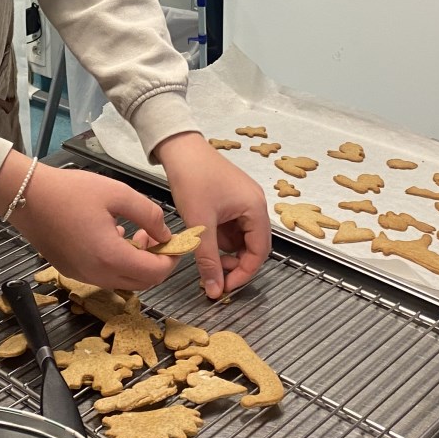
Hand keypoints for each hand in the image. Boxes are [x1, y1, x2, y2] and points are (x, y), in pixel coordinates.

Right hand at [0, 152, 178, 291]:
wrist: (27, 196)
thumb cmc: (70, 192)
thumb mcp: (118, 193)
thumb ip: (149, 214)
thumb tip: (165, 233)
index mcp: (111, 257)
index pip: (156, 273)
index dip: (171, 259)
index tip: (174, 241)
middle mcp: (97, 275)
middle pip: (142, 283)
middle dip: (155, 262)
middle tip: (154, 235)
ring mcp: (82, 276)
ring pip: (123, 282)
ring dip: (136, 264)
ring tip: (133, 232)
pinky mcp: (70, 271)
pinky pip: (104, 276)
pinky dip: (117, 264)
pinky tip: (111, 236)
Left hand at [155, 131, 270, 298]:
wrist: (179, 147)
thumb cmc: (193, 177)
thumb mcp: (200, 223)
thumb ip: (208, 259)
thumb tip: (215, 289)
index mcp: (255, 208)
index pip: (260, 252)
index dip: (243, 274)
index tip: (225, 287)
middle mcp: (255, 204)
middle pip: (253, 246)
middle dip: (234, 263)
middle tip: (213, 274)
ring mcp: (243, 200)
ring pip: (240, 238)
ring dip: (225, 250)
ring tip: (204, 251)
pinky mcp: (230, 198)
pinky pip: (231, 226)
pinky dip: (219, 236)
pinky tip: (203, 235)